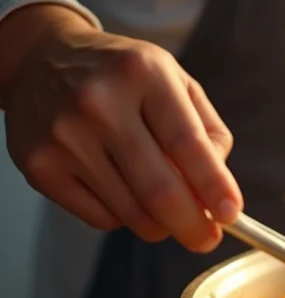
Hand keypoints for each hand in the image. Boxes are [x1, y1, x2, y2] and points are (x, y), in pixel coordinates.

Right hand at [0, 4, 241, 252]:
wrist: (39, 59)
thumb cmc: (122, 77)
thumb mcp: (174, 81)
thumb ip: (208, 132)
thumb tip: (219, 191)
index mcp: (143, 73)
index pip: (188, 144)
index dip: (215, 187)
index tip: (231, 214)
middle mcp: (100, 102)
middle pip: (160, 190)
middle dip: (193, 226)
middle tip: (206, 238)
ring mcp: (65, 136)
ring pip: (132, 212)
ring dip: (160, 224)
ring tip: (166, 210)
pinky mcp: (40, 165)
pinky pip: (100, 218)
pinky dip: (123, 218)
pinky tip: (122, 191)